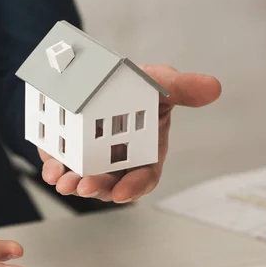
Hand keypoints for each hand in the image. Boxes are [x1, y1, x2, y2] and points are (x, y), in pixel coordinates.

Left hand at [40, 64, 221, 202]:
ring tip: (64, 183)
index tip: (122, 193)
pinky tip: (52, 170)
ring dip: (74, 184)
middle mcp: (119, 160)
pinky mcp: (68, 151)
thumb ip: (182, 88)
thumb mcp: (160, 82)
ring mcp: (92, 158)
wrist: (103, 73)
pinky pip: (62, 165)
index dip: (135, 187)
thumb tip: (214, 88)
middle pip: (112, 183)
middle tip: (85, 187)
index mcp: (146, 150)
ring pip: (85, 179)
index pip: (144, 176)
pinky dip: (55, 170)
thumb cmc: (138, 83)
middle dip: (99, 188)